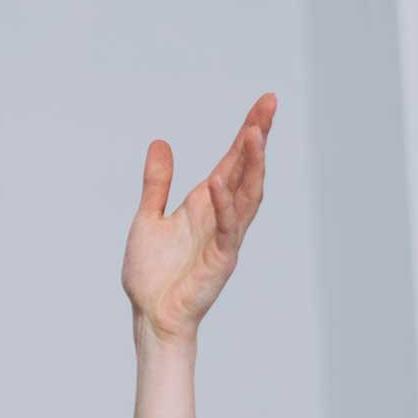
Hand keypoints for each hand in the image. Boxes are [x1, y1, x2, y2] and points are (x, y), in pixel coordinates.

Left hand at [121, 94, 274, 344]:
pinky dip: (224, 205)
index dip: (249, 131)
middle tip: (269, 105)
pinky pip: (227, 228)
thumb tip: (160, 143)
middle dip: (259, 137)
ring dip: (252, 165)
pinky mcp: (221, 260)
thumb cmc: (152, 274)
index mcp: (206, 203)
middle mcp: (221, 216)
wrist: (150, 315)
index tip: (265, 102)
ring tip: (254, 132)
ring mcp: (225, 237)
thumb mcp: (148, 218)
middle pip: (248, 170)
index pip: (234, 161)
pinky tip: (218, 182)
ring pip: (247, 196)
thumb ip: (157, 183)